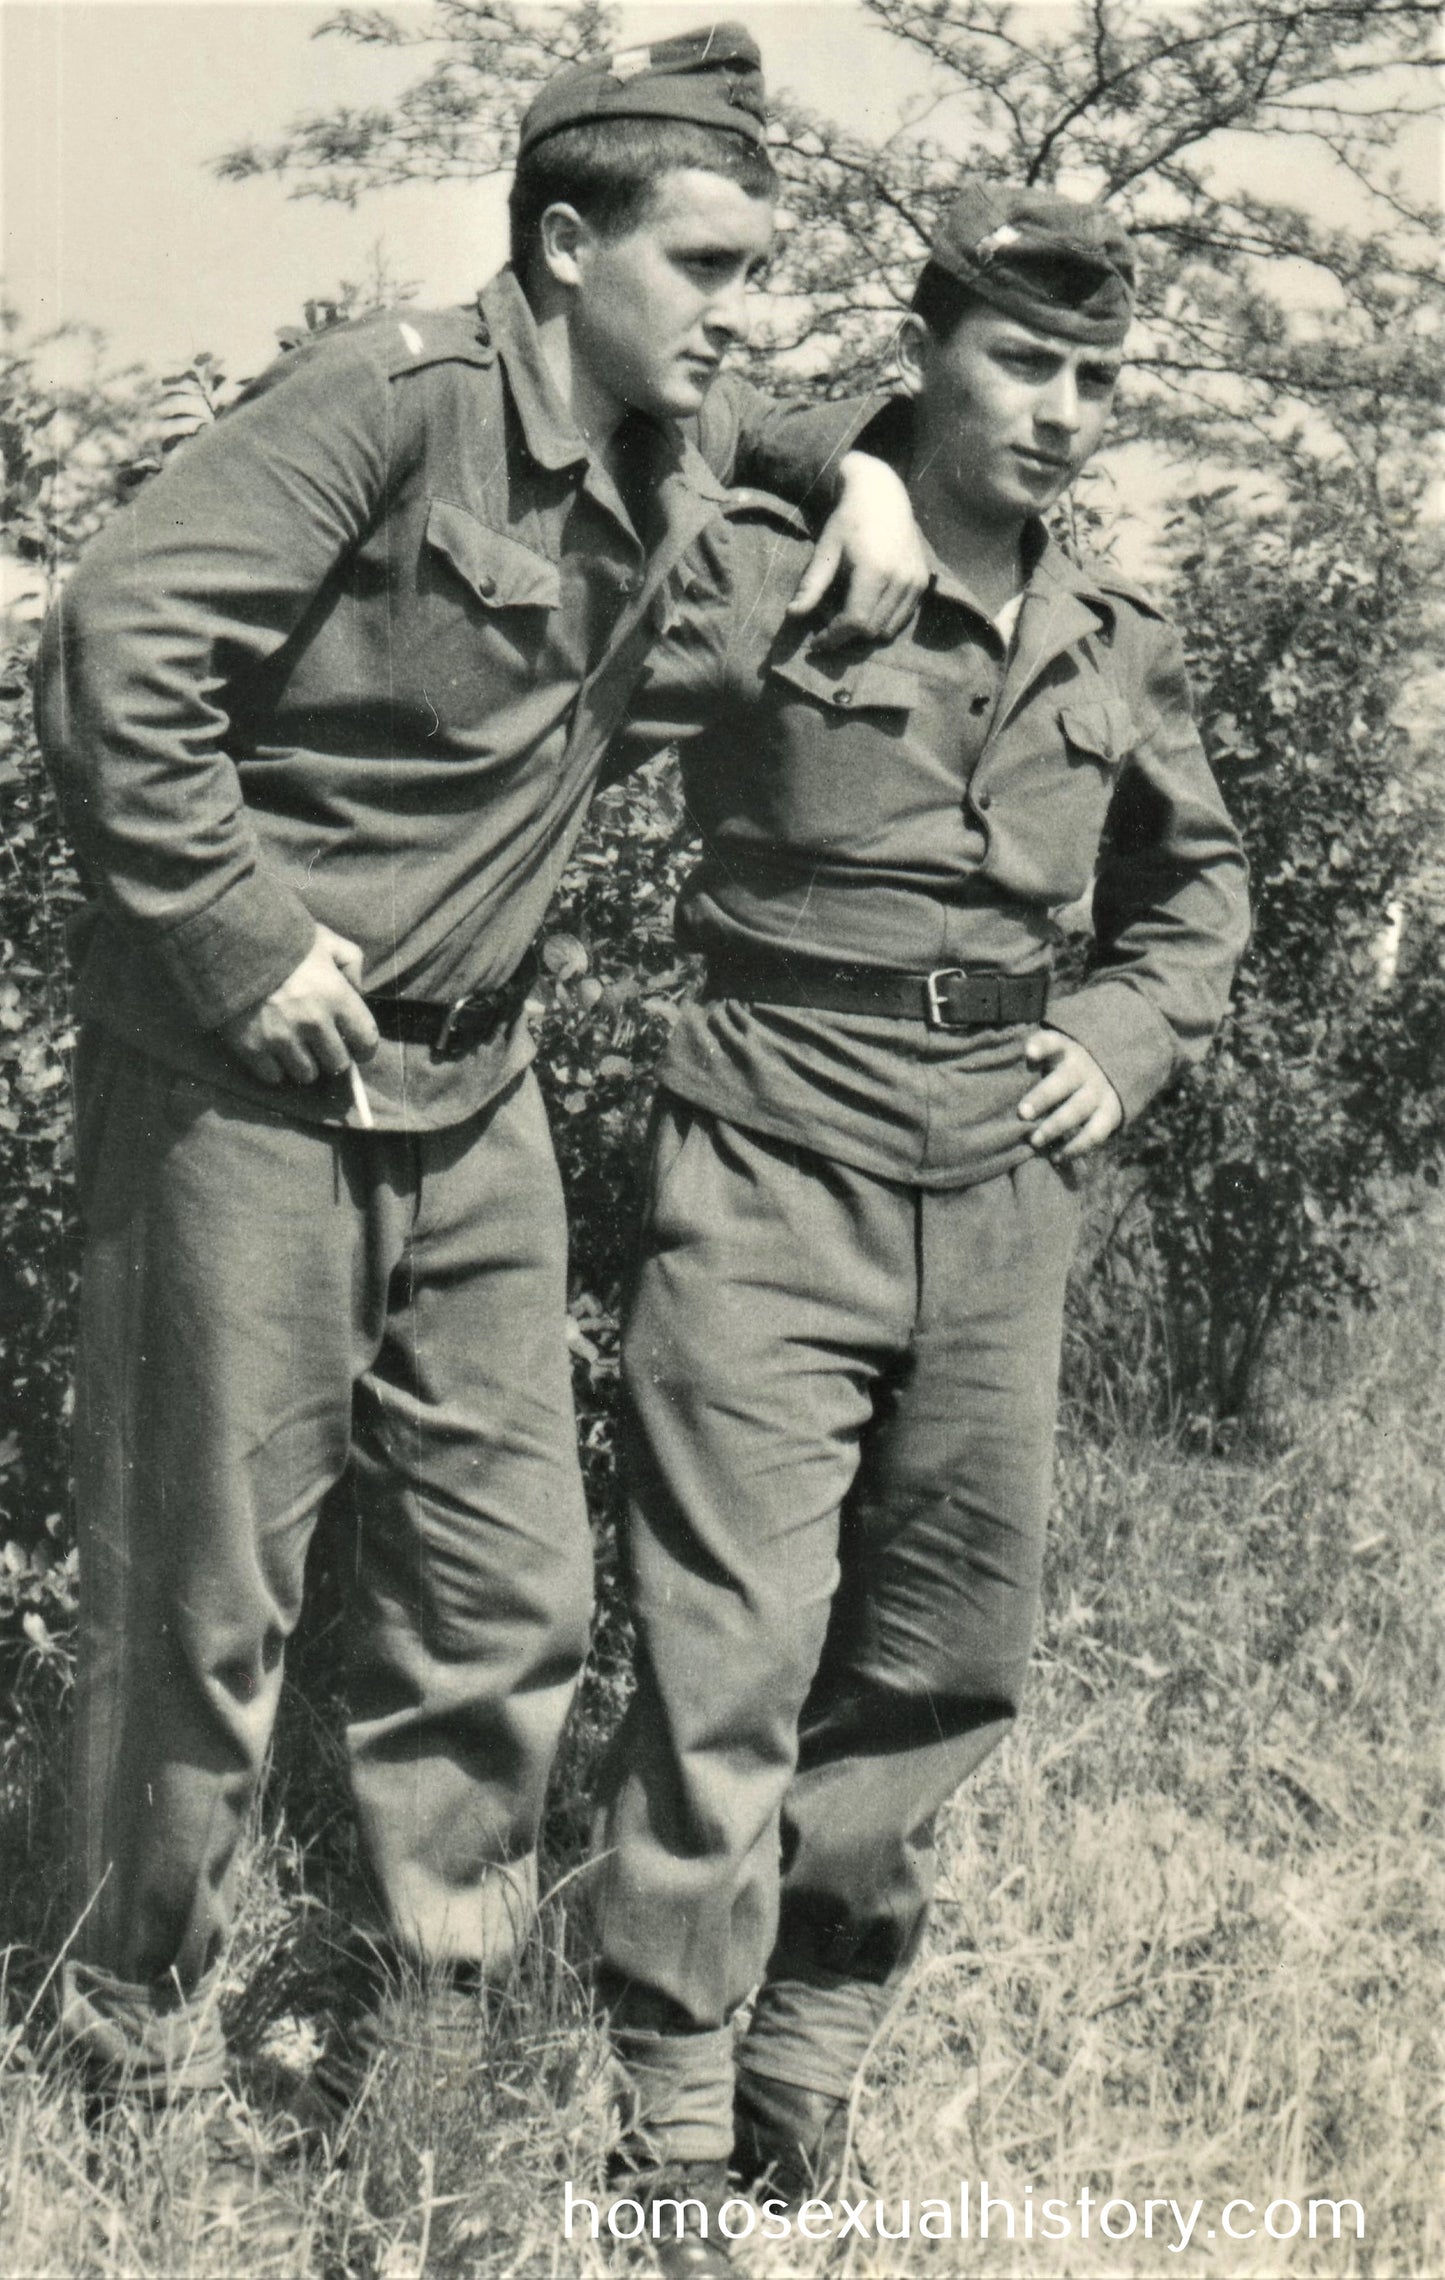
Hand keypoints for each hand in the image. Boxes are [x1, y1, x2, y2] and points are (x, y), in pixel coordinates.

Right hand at [219, 924, 378, 1086]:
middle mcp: (313, 1022)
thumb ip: (351, 962)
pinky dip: (275, 1067)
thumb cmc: (282, 938)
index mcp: (336, 996)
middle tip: (323, 1045)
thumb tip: (358, 991)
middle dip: (334, 1055)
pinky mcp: (252, 1047)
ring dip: (305, 1064)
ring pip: (307, 1075)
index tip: (359, 1048)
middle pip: (338, 1064)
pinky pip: (273, 1076)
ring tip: (296, 1048)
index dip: (365, 1047)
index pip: (366, 1040)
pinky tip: (272, 1050)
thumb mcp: (326, 939)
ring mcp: (281, 1037)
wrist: (228, 940)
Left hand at [786, 451, 928, 650]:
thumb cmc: (847, 521)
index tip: (816, 642)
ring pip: (889, 630)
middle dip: (847, 636)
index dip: (834, 637)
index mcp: (875, 570)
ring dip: (865, 632)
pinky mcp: (922, 582)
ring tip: (846, 615)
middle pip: (872, 631)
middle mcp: (901, 579)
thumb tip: (793, 614)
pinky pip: (902, 618)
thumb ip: (812, 586)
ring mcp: (915, 582)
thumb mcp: (825, 551)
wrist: (882, 495)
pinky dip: (883, 621)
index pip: (856, 622)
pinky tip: (866, 606)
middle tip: (828, 624)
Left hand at [1019, 1029, 1122, 1159]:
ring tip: (1034, 1141)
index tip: (1029, 1052)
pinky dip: (1076, 1148)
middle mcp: (1083, 1069)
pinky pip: (1094, 1134)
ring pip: (1077, 1110)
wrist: (1108, 1074)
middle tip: (1022, 1113)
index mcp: (1065, 1051)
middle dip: (1043, 1097)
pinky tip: (1056, 1158)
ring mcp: (1099, 1092)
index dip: (1042, 1046)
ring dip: (1055, 1126)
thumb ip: (1029, 1063)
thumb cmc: (1061, 1068)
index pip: (1053, 1043)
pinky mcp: (1110, 1114)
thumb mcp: (1051, 1057)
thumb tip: (988, 1070)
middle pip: (1064, 1081)